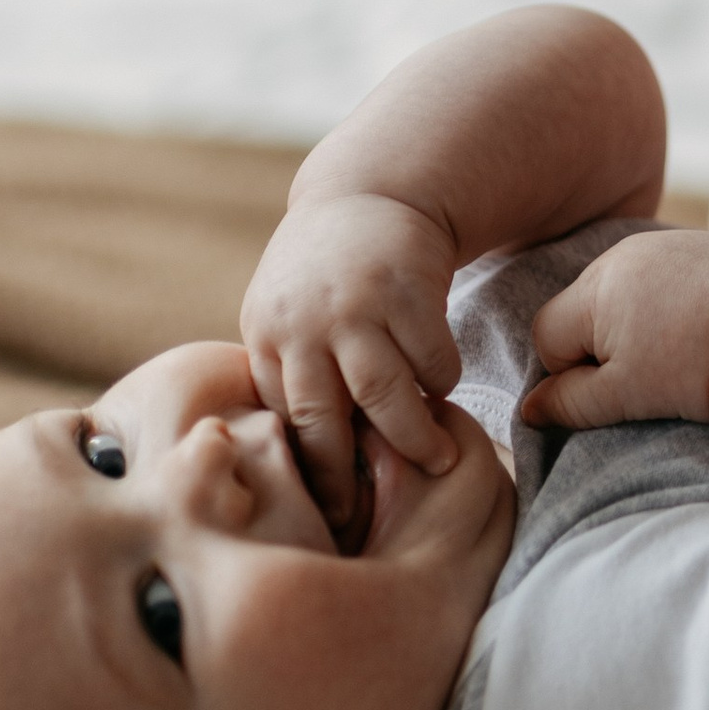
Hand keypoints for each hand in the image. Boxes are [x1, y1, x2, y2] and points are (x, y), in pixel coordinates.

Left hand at [242, 193, 460, 532]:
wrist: (371, 194)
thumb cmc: (326, 272)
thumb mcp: (284, 313)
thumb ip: (289, 370)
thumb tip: (296, 464)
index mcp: (266, 335)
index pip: (282, 422)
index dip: (306, 471)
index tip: (326, 509)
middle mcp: (303, 324)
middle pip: (324, 424)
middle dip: (346, 479)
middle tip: (365, 515)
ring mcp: (356, 306)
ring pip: (386, 400)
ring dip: (414, 439)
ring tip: (437, 459)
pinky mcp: (408, 292)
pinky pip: (433, 362)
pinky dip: (442, 381)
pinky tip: (441, 384)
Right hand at [522, 228, 708, 435]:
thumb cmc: (692, 372)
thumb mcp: (621, 397)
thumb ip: (567, 402)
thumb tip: (529, 408)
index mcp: (593, 287)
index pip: (547, 334)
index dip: (570, 371)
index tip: (616, 389)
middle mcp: (621, 252)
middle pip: (583, 306)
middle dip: (600, 342)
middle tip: (648, 372)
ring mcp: (662, 241)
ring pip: (622, 288)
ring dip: (633, 318)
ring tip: (675, 348)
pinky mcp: (700, 243)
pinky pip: (662, 272)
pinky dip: (669, 297)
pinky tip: (698, 324)